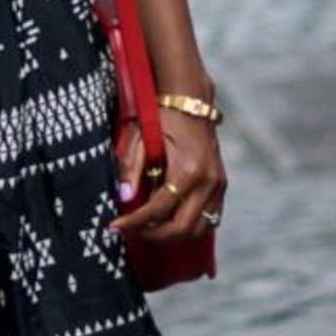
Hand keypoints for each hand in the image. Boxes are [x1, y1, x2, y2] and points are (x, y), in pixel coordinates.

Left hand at [109, 111, 226, 242]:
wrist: (190, 100)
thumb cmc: (161, 116)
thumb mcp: (139, 137)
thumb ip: (130, 167)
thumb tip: (123, 197)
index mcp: (187, 169)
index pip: (158, 210)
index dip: (134, 222)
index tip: (114, 226)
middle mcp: (208, 181)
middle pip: (182, 227)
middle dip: (153, 235)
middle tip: (130, 231)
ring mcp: (218, 184)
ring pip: (199, 228)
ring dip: (172, 236)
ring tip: (146, 229)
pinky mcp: (221, 185)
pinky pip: (209, 217)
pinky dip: (188, 225)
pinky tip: (167, 220)